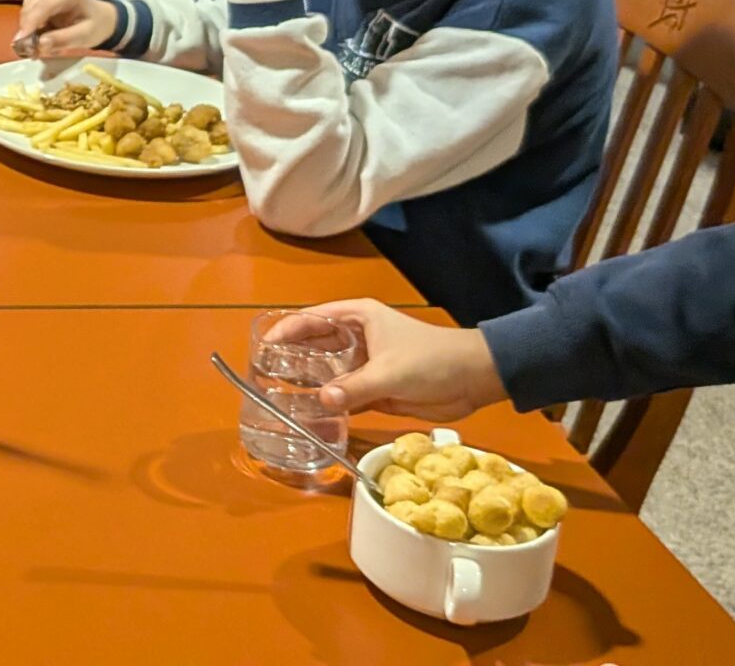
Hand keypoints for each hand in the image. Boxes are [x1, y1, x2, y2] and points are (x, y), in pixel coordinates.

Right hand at [14, 0, 112, 57]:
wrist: (101, 18)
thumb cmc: (96, 26)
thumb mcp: (85, 36)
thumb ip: (63, 40)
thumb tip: (40, 44)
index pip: (42, 6)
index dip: (29, 24)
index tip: (21, 42)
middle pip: (30, 7)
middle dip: (27, 30)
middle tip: (30, 52)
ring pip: (27, 9)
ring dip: (27, 29)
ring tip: (36, 46)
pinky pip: (28, 10)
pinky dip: (30, 25)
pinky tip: (39, 36)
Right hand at [276, 300, 504, 420]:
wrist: (472, 379)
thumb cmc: (431, 360)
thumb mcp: (390, 372)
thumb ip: (354, 387)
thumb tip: (321, 401)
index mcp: (358, 318)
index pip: (311, 319)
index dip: (285, 331)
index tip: (262, 348)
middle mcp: (356, 338)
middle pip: (313, 346)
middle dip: (290, 360)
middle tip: (263, 378)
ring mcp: (364, 364)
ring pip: (326, 373)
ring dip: (307, 385)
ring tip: (278, 399)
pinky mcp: (373, 388)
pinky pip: (342, 396)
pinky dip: (328, 405)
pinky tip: (308, 417)